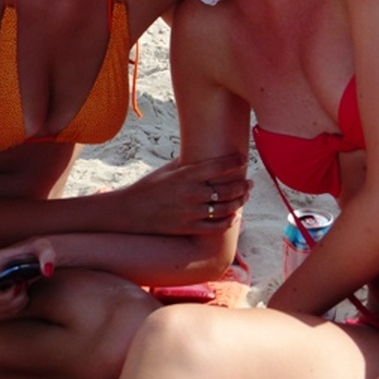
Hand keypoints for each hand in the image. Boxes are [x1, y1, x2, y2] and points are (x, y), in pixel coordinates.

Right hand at [0, 239, 54, 313]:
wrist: (45, 256)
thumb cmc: (41, 248)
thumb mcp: (46, 248)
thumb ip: (47, 256)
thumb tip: (47, 270)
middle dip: (4, 299)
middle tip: (21, 287)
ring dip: (13, 303)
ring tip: (25, 289)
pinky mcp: (5, 293)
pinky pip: (5, 308)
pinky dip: (16, 307)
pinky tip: (26, 295)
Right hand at [120, 153, 250, 234]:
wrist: (130, 212)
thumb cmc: (149, 187)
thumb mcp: (167, 170)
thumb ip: (187, 163)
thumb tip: (203, 151)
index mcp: (185, 175)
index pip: (218, 166)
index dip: (235, 162)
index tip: (244, 159)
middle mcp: (190, 194)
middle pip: (227, 189)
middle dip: (243, 186)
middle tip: (249, 182)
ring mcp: (190, 213)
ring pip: (225, 209)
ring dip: (239, 202)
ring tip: (245, 196)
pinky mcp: (188, 228)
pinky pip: (215, 227)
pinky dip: (229, 222)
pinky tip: (235, 217)